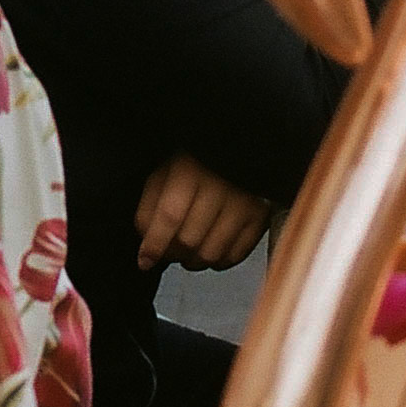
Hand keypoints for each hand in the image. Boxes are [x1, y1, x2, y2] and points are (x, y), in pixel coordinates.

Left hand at [134, 153, 271, 271]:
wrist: (239, 145)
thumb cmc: (197, 160)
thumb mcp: (165, 171)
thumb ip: (150, 205)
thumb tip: (146, 240)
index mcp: (190, 171)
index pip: (169, 217)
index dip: (154, 244)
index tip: (145, 260)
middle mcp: (220, 187)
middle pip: (190, 240)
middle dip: (172, 253)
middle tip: (167, 251)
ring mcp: (243, 204)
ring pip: (212, 253)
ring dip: (194, 261)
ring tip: (188, 252)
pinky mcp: (260, 217)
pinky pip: (236, 255)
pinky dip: (219, 261)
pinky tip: (210, 250)